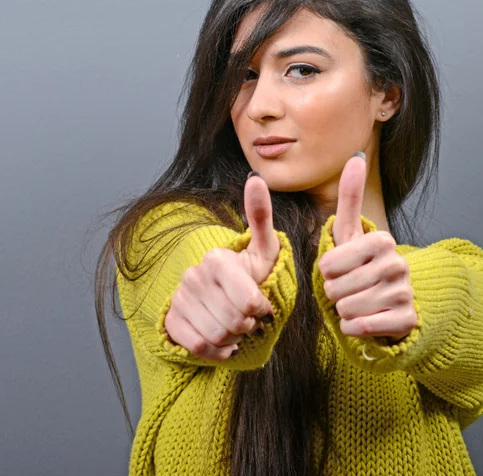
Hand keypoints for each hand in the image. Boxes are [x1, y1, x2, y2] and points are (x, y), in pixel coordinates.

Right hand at [164, 172, 279, 360]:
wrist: (226, 297)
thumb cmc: (252, 273)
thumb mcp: (264, 249)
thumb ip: (261, 217)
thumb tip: (256, 178)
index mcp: (217, 259)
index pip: (249, 302)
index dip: (261, 310)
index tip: (263, 305)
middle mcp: (193, 275)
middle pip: (234, 322)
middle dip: (249, 325)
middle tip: (250, 318)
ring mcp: (179, 298)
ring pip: (216, 336)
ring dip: (234, 338)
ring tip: (237, 326)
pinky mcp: (171, 320)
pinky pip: (197, 347)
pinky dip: (217, 351)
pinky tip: (224, 340)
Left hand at [319, 154, 417, 341]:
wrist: (388, 304)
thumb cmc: (360, 266)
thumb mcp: (351, 233)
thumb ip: (350, 196)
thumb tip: (356, 156)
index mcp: (381, 240)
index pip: (328, 264)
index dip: (326, 272)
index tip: (339, 270)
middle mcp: (397, 263)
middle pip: (336, 289)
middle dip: (334, 293)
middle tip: (349, 289)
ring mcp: (405, 292)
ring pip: (348, 309)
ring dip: (344, 311)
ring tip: (357, 303)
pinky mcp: (407, 319)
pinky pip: (362, 327)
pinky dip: (354, 328)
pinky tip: (364, 320)